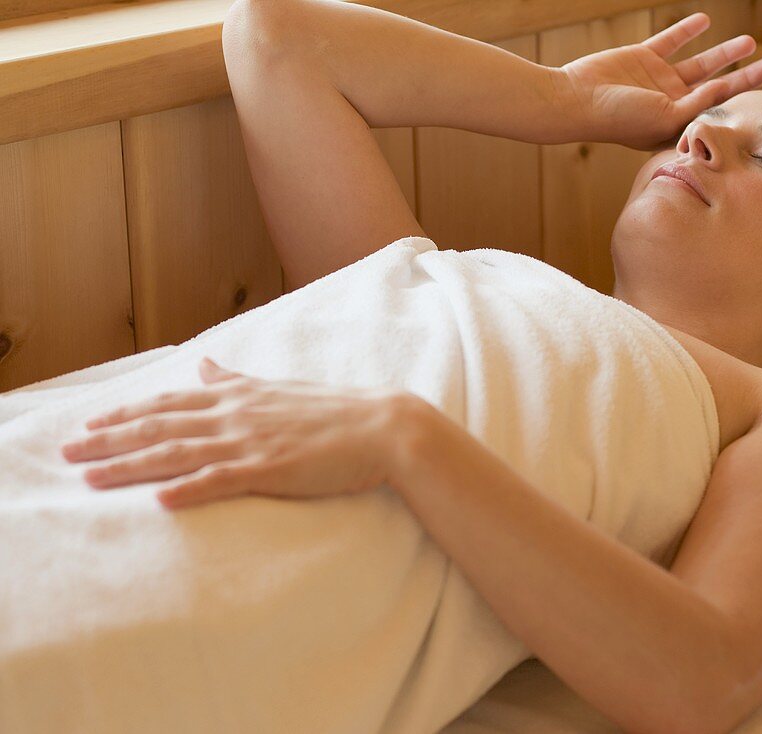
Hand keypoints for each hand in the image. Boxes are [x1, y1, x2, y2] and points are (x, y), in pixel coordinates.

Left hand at [59, 357, 417, 509]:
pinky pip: (222, 480)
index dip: (127, 412)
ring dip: (131, 464)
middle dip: (110, 438)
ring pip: (179, 452)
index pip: (170, 401)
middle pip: (161, 425)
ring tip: (91, 476)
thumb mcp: (279, 388)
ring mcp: (252, 441)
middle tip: (68, 450)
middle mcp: (237, 415)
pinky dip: (188, 489)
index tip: (90, 422)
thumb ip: (237, 380)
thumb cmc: (335, 411)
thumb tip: (205, 363)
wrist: (383, 426)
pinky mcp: (272, 469)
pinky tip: (159, 501)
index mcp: (240, 396)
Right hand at [554, 12, 761, 150]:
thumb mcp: (664, 116)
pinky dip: (687, 30)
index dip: (743, 104)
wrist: (576, 100)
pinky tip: (705, 20)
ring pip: (699, 63)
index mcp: (677, 126)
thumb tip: (726, 87)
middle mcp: (670, 104)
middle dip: (746, 77)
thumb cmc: (618, 119)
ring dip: (724, 53)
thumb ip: (697, 103)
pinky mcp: (643, 58)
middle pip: (717, 87)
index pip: (717, 112)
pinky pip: (670, 41)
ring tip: (750, 42)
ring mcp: (657, 81)